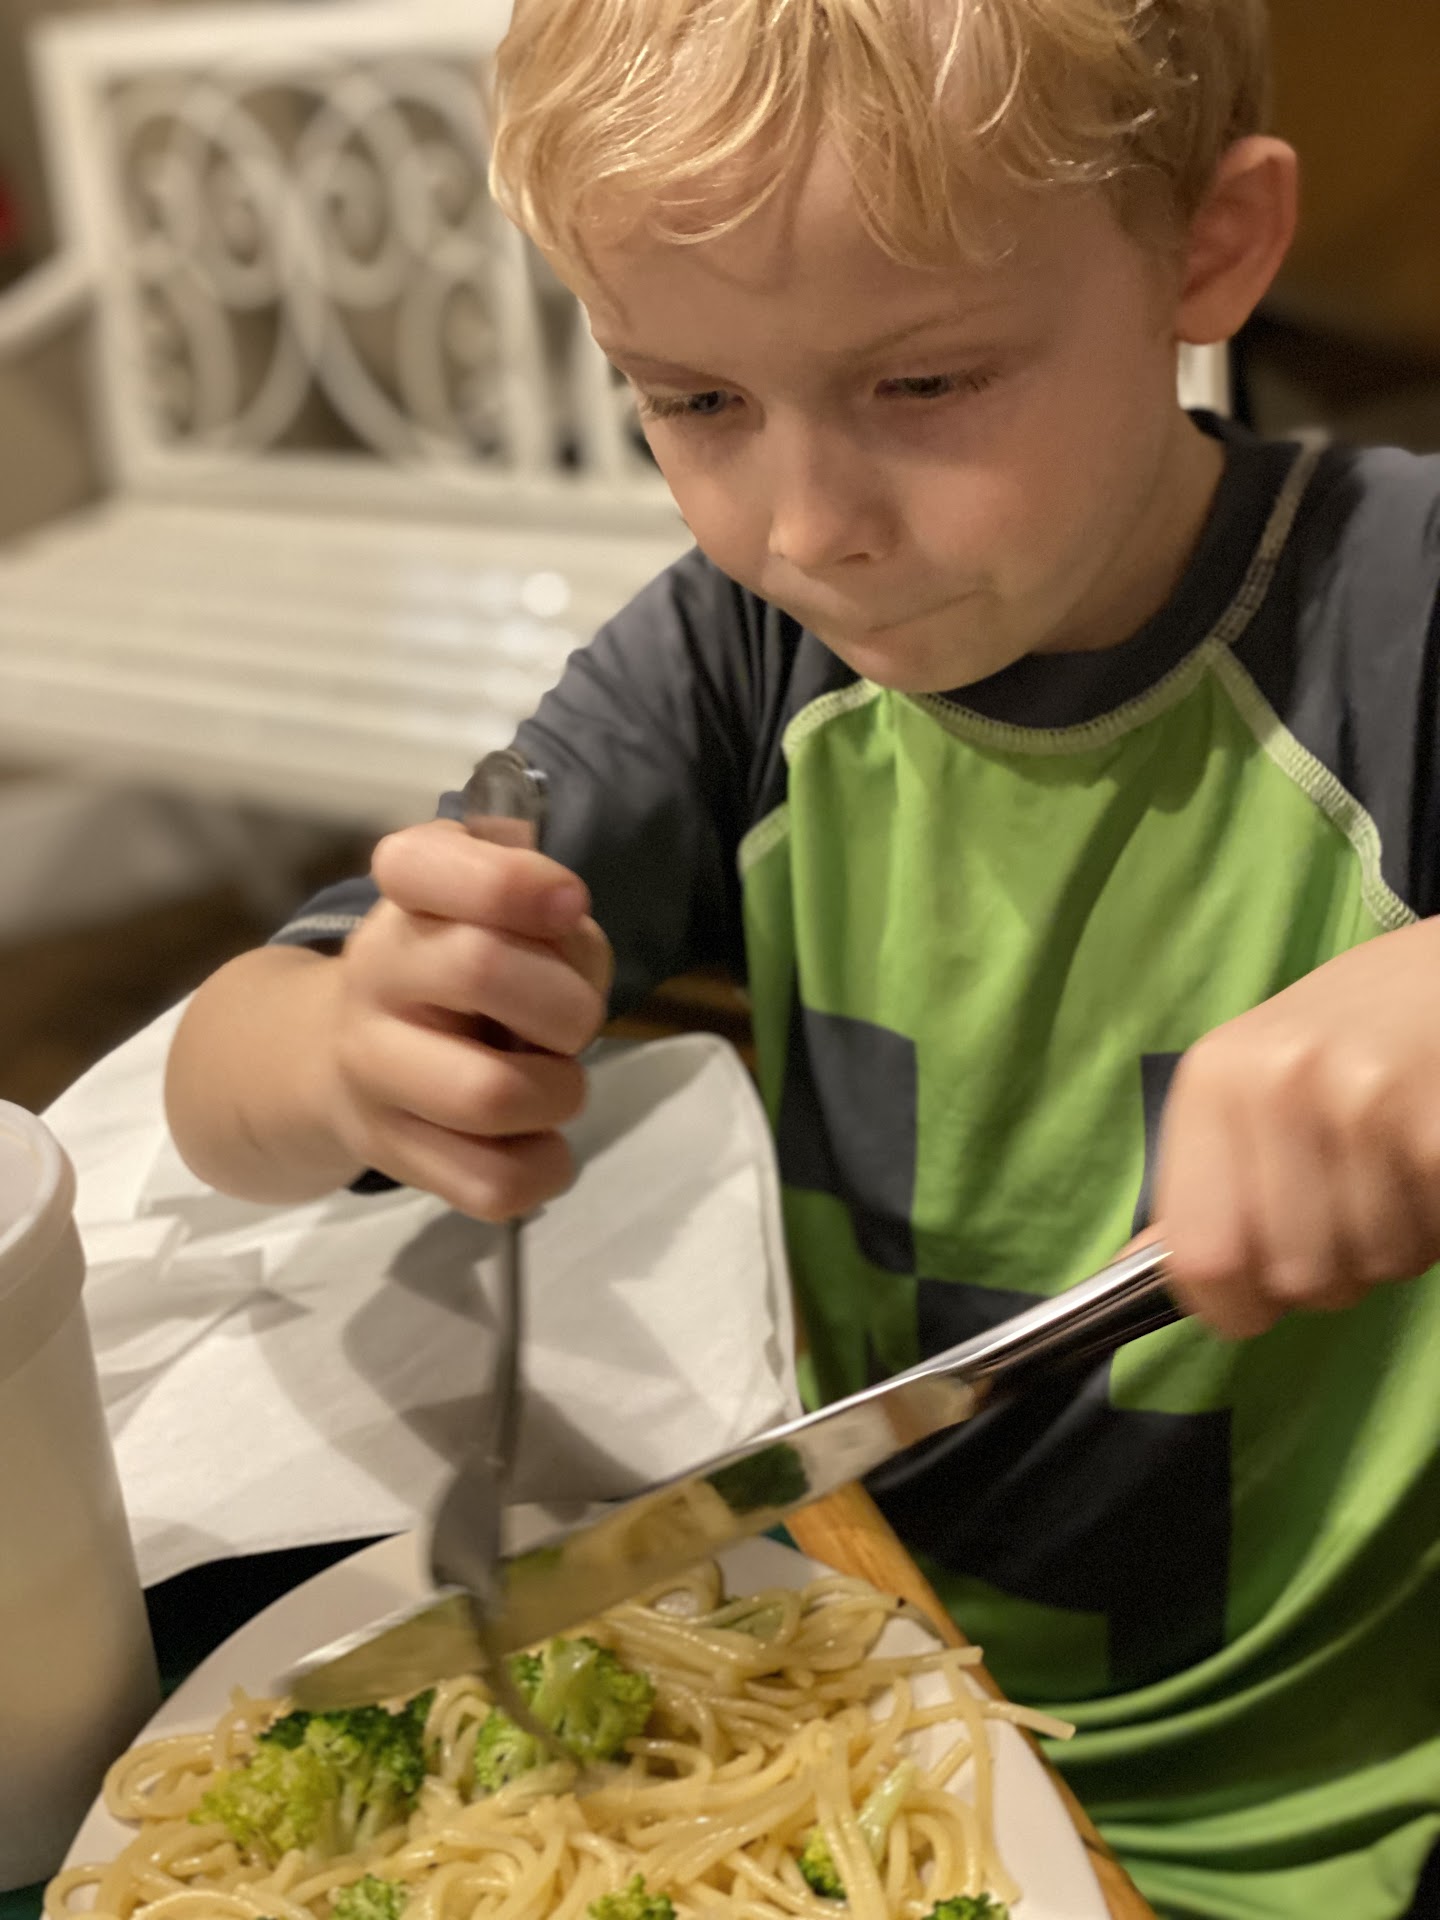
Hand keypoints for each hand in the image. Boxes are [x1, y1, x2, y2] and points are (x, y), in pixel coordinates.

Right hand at [327, 818, 612, 1219]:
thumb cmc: (455, 968)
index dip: (511, 882)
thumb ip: (544, 911)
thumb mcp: (495, 911)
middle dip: (567, 1002)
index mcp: (402, 897)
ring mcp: (372, 1072)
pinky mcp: (391, 1154)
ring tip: (553, 1082)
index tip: (568, 902)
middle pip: (480, 968)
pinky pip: (493, 1182)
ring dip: (560, 1092)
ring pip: (490, 1095)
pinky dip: (544, 1168)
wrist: (345, 1058)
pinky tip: (537, 1139)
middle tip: (573, 1023)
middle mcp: (372, 974)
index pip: (422, 864)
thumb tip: (565, 928)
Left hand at [1154, 917, 1439, 1337]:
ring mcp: (1365, 1100)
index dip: (1231, 1306)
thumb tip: (1131, 1275)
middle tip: (1347, 1218)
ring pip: (1377, 1264)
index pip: (1200, 1255)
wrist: (1436, 973)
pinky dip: (1436, 1225)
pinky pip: (1434, 1236)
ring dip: (1394, 1247)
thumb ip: (1201, 1183)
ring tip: (1393, 1179)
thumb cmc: (1343, 1036)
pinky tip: (1425, 1170)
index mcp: (1213, 1082)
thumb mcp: (1248, 1083)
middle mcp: (1279, 1086)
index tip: (1255, 1305)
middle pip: (1297, 1275)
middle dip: (1330, 1275)